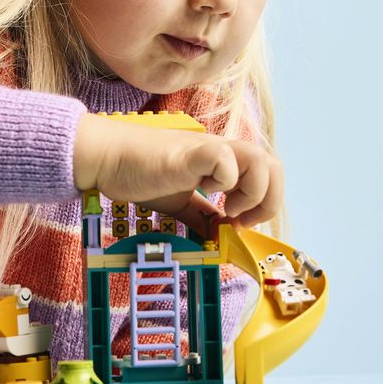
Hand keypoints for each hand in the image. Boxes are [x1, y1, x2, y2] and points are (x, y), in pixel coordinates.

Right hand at [73, 113, 284, 228]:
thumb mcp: (178, 202)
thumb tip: (218, 235)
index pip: (267, 172)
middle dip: (268, 200)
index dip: (263, 202)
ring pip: (261, 159)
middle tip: (240, 219)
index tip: (236, 223)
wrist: (107, 157)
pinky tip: (204, 190)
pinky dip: (225, 181)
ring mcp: (209, 148)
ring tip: (227, 208)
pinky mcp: (192, 152)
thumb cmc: (138, 174)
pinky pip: (227, 160)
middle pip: (275, 165)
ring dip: (252, 192)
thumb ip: (201, 216)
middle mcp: (222, 150)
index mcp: (222, 160)